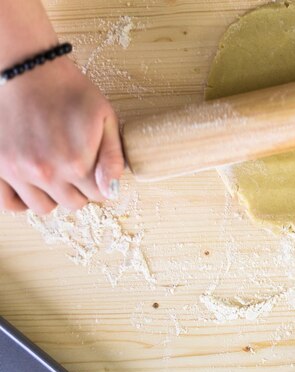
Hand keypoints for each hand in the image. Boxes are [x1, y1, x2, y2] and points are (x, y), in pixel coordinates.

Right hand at [0, 57, 123, 213]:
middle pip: (73, 204)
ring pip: (44, 208)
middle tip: (76, 167)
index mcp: (77, 163)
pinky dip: (22, 200)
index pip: (100, 195)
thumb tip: (112, 191)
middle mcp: (47, 173)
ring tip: (55, 173)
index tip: (96, 168)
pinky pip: (10, 204)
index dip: (101, 182)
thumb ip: (113, 158)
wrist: (27, 70)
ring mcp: (19, 173)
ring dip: (53, 195)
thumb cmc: (70, 91)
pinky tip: (32, 184)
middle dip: (80, 190)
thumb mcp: (105, 118)